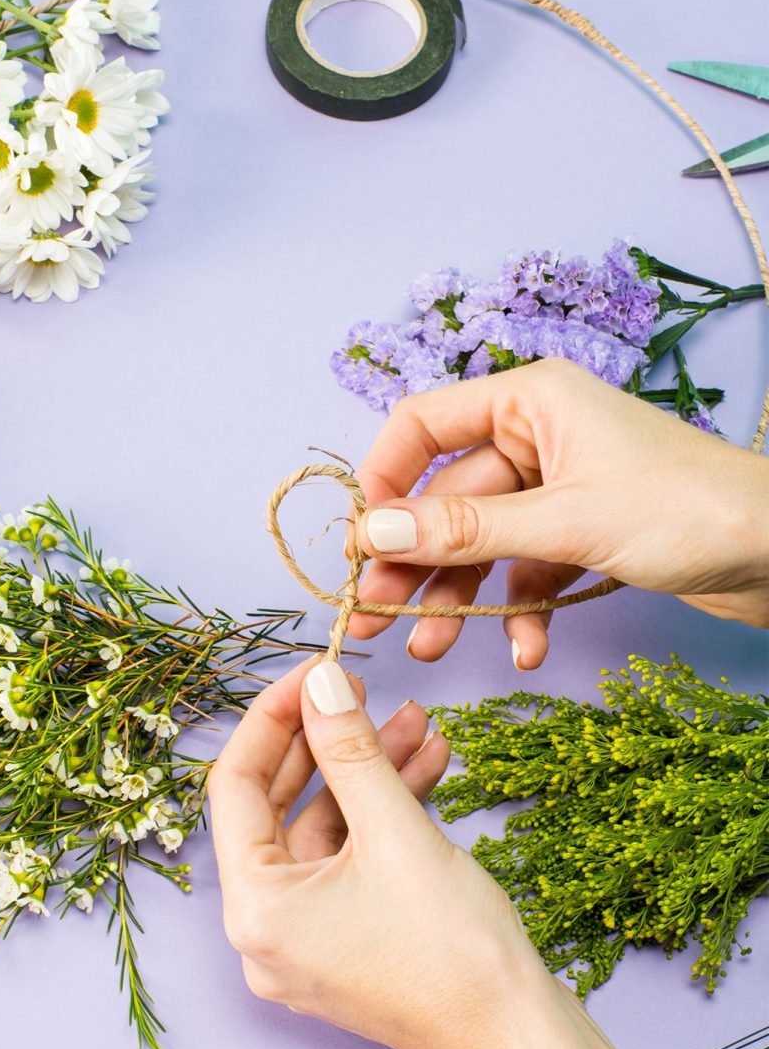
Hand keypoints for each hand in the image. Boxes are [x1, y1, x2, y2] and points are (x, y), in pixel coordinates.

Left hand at [208, 655, 549, 1048]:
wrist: (521, 1038)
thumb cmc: (455, 952)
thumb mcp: (396, 831)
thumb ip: (351, 750)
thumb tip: (321, 683)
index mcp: (256, 910)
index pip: (235, 787)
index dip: (273, 717)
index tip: (314, 671)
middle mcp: (267, 932)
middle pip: (280, 806)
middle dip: (329, 743)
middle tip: (362, 690)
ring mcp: (307, 942)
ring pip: (325, 830)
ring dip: (368, 774)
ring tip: (418, 724)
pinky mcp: (347, 943)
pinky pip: (350, 861)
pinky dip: (383, 815)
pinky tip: (428, 768)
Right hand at [349, 360, 768, 667]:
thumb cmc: (687, 509)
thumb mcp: (565, 521)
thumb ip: (467, 530)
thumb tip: (374, 533)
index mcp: (529, 400)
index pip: (423, 423)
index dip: (384, 479)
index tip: (361, 541)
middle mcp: (538, 436)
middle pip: (448, 497)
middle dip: (416, 561)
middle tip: (375, 616)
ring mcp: (560, 486)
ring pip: (484, 541)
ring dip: (460, 597)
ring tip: (430, 648)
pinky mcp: (583, 531)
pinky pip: (528, 567)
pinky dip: (521, 608)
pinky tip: (526, 648)